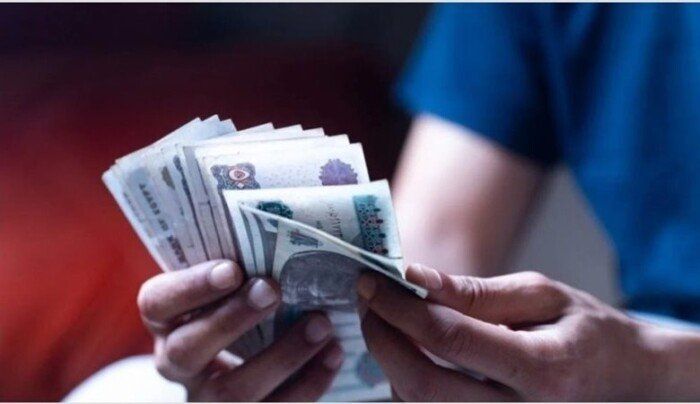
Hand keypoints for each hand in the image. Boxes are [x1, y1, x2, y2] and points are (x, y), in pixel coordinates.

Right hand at [137, 260, 343, 400]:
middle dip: (233, 320)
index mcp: (165, 320)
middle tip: (274, 289)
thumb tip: (288, 222)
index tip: (232, 268)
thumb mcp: (224, 289)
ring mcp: (206, 399)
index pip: (158, 302)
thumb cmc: (235, 307)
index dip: (191, 287)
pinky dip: (309, 384)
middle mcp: (176, 362)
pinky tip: (334, 354)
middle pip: (189, 350)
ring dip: (282, 356)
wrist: (234, 374)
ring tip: (321, 323)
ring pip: (233, 391)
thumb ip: (238, 265)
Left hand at [358, 265, 688, 400]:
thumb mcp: (544, 295)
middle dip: (380, 337)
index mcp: (541, 370)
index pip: (449, 338)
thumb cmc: (589, 333)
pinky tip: (408, 350)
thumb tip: (416, 277)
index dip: (401, 307)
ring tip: (384, 318)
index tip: (374, 280)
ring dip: (388, 360)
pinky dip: (406, 381)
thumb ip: (479, 293)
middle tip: (367, 299)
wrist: (627, 383)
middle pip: (421, 384)